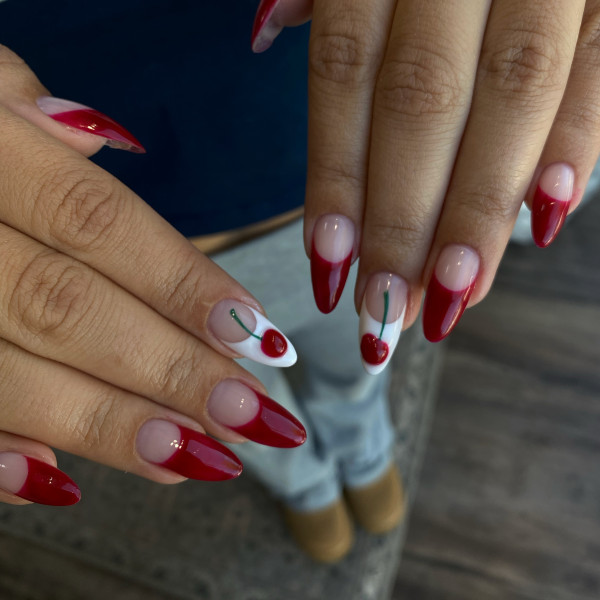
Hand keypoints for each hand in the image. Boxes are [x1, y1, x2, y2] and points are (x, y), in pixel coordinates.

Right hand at [0, 46, 303, 506]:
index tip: (257, 336)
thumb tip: (99, 136)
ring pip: (12, 376)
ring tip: (198, 459)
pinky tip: (62, 483)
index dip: (183, 283)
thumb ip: (27, 114)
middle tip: (250, 416)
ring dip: (110, 426)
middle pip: (69, 310)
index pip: (96, 222)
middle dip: (170, 371)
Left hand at [252, 0, 599, 370]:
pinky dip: (579, 137)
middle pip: (422, 105)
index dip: (337, 180)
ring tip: (452, 294)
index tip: (331, 267)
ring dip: (479, 209)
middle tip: (387, 309)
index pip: (347, 79)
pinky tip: (551, 214)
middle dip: (404, 220)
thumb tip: (268, 31)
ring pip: (510, 97)